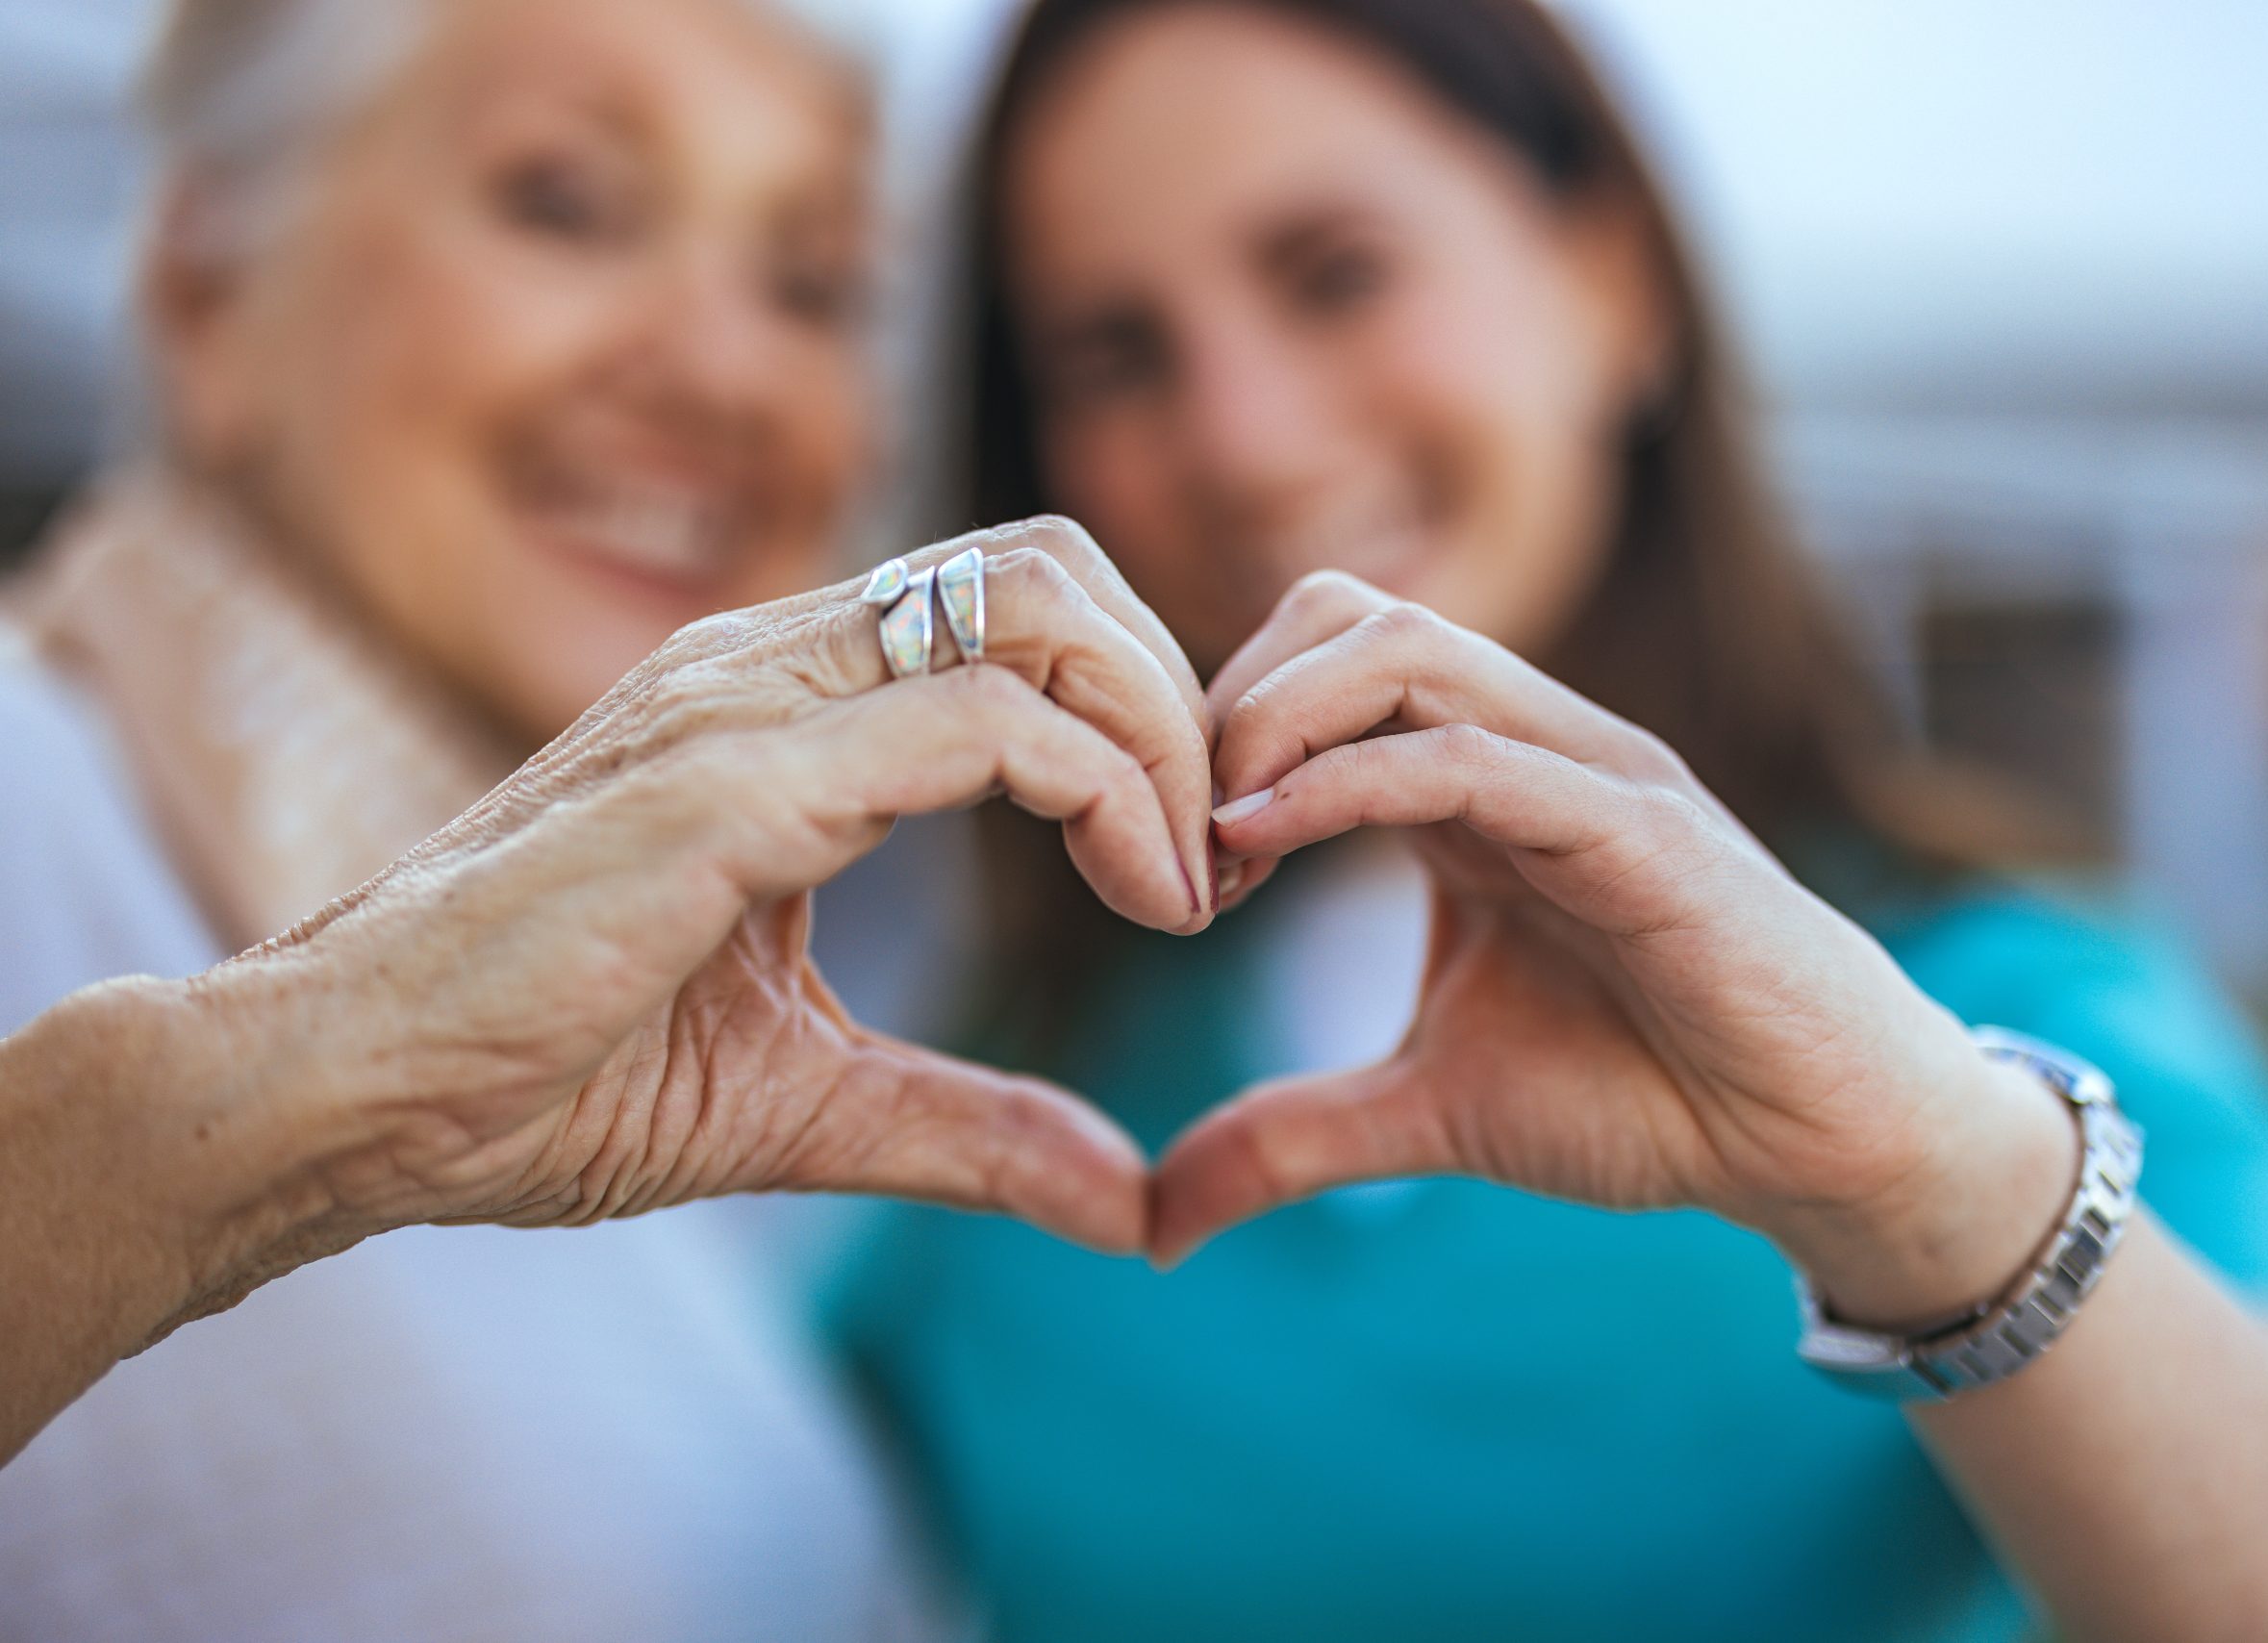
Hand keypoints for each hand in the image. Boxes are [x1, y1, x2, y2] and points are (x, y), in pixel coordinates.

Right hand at [167, 518, 1214, 1328]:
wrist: (345, 1098)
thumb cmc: (538, 1077)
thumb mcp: (810, 1101)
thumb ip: (976, 1129)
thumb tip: (1131, 1201)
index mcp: (785, 707)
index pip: (1019, 612)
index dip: (1144, 714)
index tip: (1188, 872)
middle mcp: (771, 664)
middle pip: (1054, 566)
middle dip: (1180, 696)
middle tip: (1218, 859)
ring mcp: (746, 701)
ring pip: (1038, 607)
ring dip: (1164, 732)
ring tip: (1190, 886)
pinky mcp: (731, 778)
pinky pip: (981, 722)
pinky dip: (1104, 791)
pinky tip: (1143, 898)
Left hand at [1155, 572, 2075, 1324]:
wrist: (1813, 1142)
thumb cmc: (1646, 1096)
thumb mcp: (1426, 1113)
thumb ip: (1290, 1138)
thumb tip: (1157, 1226)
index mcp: (1469, 783)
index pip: (1317, 661)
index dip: (1212, 732)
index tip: (1160, 857)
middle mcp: (1524, 747)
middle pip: (1343, 613)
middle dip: (1227, 698)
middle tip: (1174, 831)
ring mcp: (1584, 771)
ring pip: (1403, 647)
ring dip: (1273, 719)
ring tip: (1213, 833)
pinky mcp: (1638, 827)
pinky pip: (1472, 756)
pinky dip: (1350, 781)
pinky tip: (1261, 842)